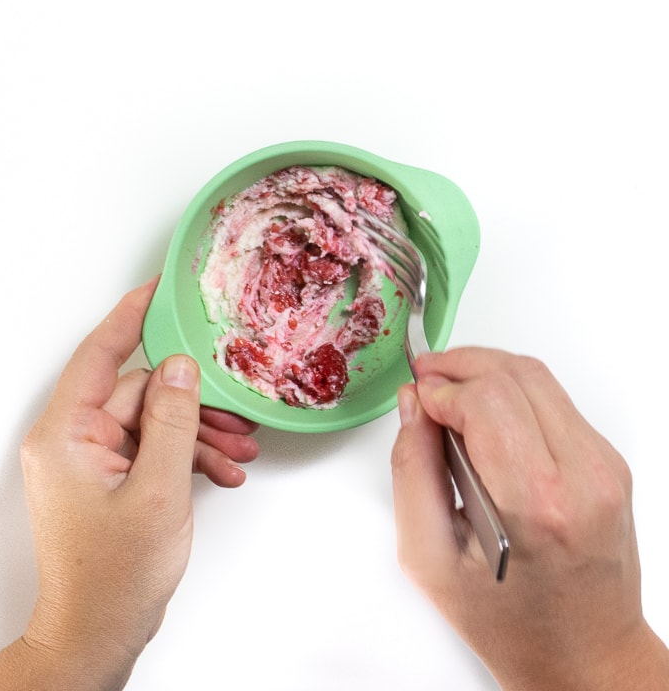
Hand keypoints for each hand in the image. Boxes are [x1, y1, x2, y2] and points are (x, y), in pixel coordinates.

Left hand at [0, 279, 258, 689]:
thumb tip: (180, 366)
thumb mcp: (158, 489)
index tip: (159, 288)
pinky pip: (152, 448)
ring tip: (239, 450)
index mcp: (67, 434)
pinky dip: (187, 457)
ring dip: (198, 434)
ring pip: (153, 421)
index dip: (131, 316)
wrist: (100, 633)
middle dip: (195, 404)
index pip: (100, 354)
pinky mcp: (109, 476)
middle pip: (140, 393)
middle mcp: (74, 440)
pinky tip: (222, 472)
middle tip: (237, 414)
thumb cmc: (117, 575)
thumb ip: (172, 420)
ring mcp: (92, 459)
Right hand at [391, 348, 668, 690]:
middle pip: (515, 374)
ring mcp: (603, 466)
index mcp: (535, 502)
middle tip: (427, 379)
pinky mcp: (608, 462)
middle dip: (460, 365)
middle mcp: (582, 476)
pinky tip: (483, 419)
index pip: (487, 399)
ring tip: (449, 395)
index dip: (441, 386)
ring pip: (537, 377)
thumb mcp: (428, 556)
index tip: (417, 396)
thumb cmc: (509, 620)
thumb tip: (413, 405)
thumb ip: (411, 469)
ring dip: (485, 373)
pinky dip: (511, 394)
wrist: (583, 653)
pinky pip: (553, 400)